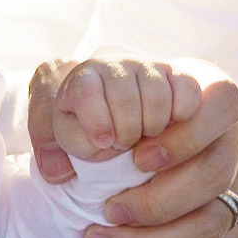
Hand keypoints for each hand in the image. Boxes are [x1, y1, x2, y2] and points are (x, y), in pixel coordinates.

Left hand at [29, 58, 237, 237]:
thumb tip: (57, 168)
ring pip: (215, 224)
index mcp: (214, 91)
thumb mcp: (80, 89)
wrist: (121, 134)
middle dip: (157, 203)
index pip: (223, 106)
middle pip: (216, 176)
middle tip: (108, 212)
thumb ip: (63, 104)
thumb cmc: (105, 105)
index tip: (135, 160)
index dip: (184, 138)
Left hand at [40, 58, 202, 160]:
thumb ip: (49, 150)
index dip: (95, 119)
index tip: (103, 142)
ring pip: (158, 99)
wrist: (112, 114)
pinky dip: (180, 117)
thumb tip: (57, 172)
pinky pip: (188, 94)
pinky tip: (168, 129)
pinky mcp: (181, 79)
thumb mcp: (57, 137)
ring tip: (143, 144)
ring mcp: (151, 69)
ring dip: (152, 131)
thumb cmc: (84, 129)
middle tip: (122, 147)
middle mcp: (117, 65)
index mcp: (81, 78)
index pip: (84, 89)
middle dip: (125, 133)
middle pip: (124, 97)